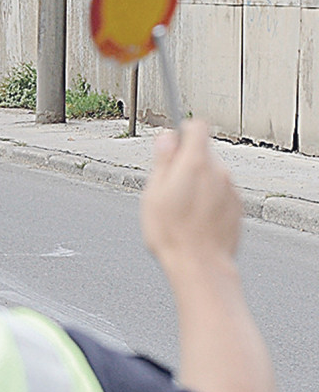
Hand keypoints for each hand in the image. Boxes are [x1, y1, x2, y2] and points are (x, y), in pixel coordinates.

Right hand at [141, 121, 241, 269]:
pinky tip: (196, 222)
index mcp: (195, 163)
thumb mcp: (153, 194)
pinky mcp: (237, 207)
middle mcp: (218, 172)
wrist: (199, 264)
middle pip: (203, 154)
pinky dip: (209, 202)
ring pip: (212, 176)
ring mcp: (231, 189)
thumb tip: (167, 139)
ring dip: (198, 186)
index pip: (196, 127)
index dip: (183, 133)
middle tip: (169, 191)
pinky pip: (221, 195)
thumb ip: (163, 162)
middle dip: (187, 166)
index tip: (173, 145)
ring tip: (182, 212)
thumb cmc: (172, 233)